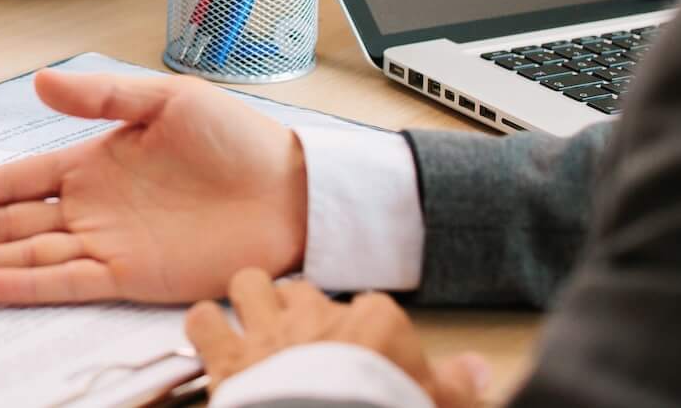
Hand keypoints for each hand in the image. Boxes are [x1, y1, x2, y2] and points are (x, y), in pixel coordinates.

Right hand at [0, 67, 305, 303]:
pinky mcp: (134, 276)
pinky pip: (70, 282)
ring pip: (28, 255)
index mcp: (91, 163)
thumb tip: (40, 82)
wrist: (294, 189)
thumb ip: (102, 96)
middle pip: (7, 224)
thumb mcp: (166, 99)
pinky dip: (29, 285)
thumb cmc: (238, 140)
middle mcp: (91, 208)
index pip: (14, 181)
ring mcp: (109, 244)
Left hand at [189, 271, 488, 407]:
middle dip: (301, 310)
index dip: (366, 333)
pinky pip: (202, 320)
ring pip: (249, 284)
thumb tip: (479, 369)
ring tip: (256, 326)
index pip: (373, 309)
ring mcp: (268, 331)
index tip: (366, 357)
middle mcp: (318, 314)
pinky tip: (212, 343)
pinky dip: (204, 330)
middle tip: (305, 341)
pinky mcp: (227, 357)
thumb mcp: (438, 404)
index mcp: (375, 322)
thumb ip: (458, 385)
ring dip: (249, 301)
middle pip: (304, 291)